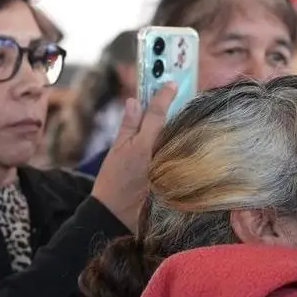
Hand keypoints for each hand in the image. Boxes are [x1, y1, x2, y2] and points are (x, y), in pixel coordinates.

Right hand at [91, 85, 175, 232]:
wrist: (116, 213)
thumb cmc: (113, 181)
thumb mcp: (116, 150)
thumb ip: (128, 125)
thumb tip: (134, 101)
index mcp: (144, 145)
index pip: (157, 114)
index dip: (164, 96)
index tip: (171, 83)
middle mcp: (160, 155)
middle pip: (173, 126)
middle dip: (176, 110)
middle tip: (177, 96)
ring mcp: (170, 168)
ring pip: (179, 140)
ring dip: (180, 128)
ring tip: (182, 116)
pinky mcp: (176, 178)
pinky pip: (182, 156)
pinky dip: (182, 146)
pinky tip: (183, 142)